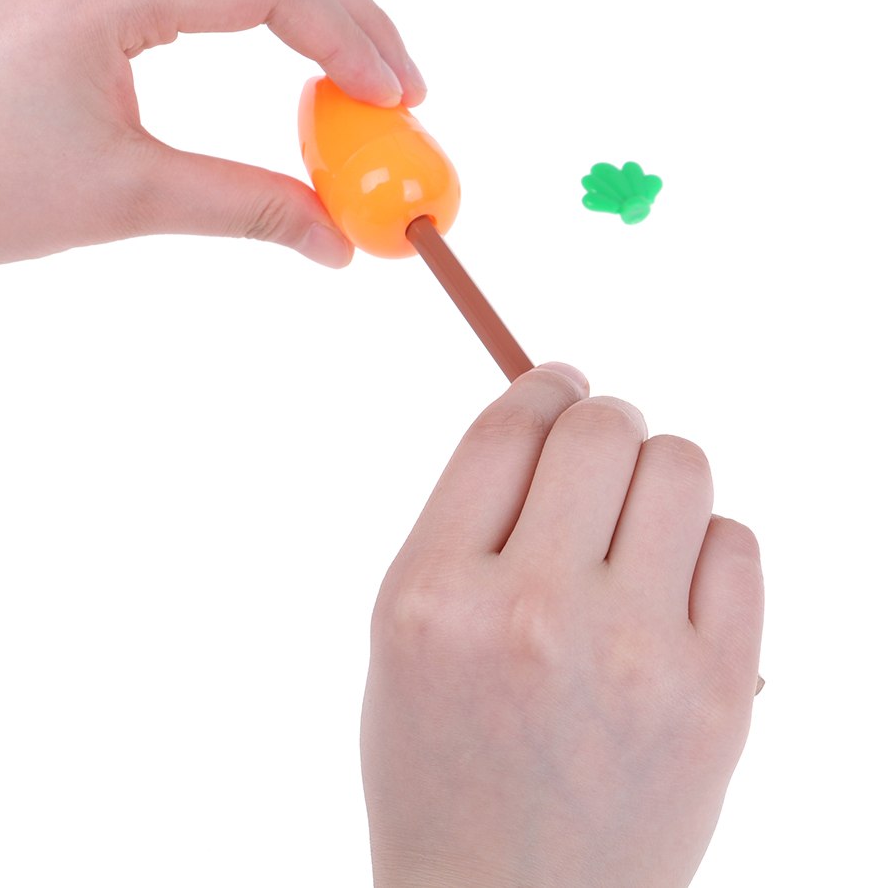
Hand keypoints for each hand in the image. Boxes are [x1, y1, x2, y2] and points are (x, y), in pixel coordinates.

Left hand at [0, 0, 426, 283]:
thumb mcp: (127, 200)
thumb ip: (248, 208)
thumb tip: (336, 241)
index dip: (351, 37)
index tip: (398, 102)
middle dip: (349, 15)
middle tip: (400, 91)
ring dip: (309, 10)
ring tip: (358, 80)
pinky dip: (257, 14)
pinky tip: (286, 62)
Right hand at [361, 363, 763, 887]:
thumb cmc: (442, 763)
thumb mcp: (405, 634)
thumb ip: (464, 521)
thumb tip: (547, 411)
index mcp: (433, 594)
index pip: (506, 428)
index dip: (540, 383)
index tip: (557, 379)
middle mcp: (532, 613)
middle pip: (602, 428)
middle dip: (601, 420)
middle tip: (598, 451)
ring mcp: (635, 654)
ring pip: (682, 466)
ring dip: (656, 474)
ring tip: (633, 526)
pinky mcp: (718, 694)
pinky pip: (738, 543)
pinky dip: (706, 545)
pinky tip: (671, 590)